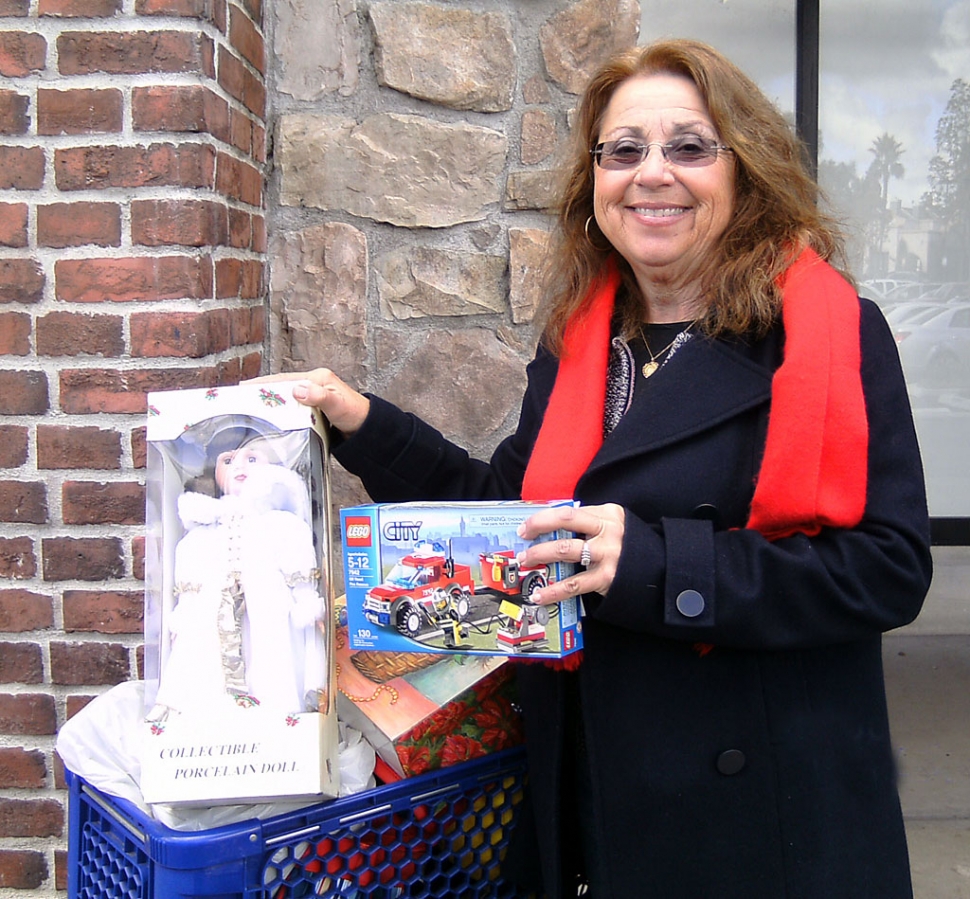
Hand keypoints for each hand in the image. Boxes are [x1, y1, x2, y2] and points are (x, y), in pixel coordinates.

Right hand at [248, 369, 369, 436]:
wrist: (367, 429)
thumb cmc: (355, 414)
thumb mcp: (337, 404)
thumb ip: (319, 396)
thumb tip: (297, 390)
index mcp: (317, 377)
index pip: (285, 378)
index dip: (264, 383)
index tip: (245, 388)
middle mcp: (313, 384)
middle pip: (282, 386)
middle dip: (261, 392)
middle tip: (240, 399)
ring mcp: (312, 395)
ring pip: (286, 397)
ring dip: (270, 402)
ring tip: (249, 409)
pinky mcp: (313, 407)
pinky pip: (292, 407)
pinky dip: (280, 411)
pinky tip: (270, 418)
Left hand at [516, 503, 624, 602]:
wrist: (657, 571)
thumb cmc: (626, 547)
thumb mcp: (612, 527)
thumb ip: (588, 524)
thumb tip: (551, 528)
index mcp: (607, 514)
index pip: (568, 511)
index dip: (543, 517)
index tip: (526, 526)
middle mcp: (608, 530)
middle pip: (566, 522)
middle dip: (538, 527)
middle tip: (522, 538)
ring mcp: (608, 554)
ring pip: (565, 550)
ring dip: (540, 555)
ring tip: (526, 562)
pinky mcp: (606, 577)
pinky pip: (573, 584)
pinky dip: (553, 591)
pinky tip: (539, 594)